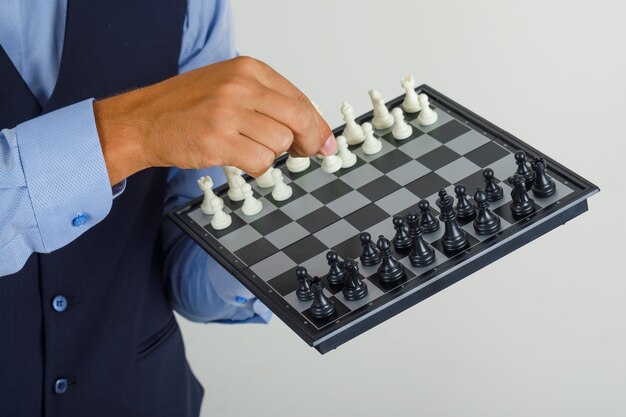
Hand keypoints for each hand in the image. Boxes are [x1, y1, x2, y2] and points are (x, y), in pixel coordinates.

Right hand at [93, 56, 335, 184]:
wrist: (143, 120)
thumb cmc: (185, 106)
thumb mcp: (228, 85)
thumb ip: (266, 99)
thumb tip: (306, 125)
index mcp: (247, 69)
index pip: (299, 98)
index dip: (317, 124)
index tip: (324, 141)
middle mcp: (240, 86)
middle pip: (298, 119)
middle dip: (310, 142)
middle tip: (308, 153)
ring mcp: (228, 113)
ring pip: (280, 143)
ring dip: (271, 154)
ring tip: (249, 149)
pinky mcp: (217, 141)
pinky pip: (260, 162)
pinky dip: (257, 168)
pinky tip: (241, 160)